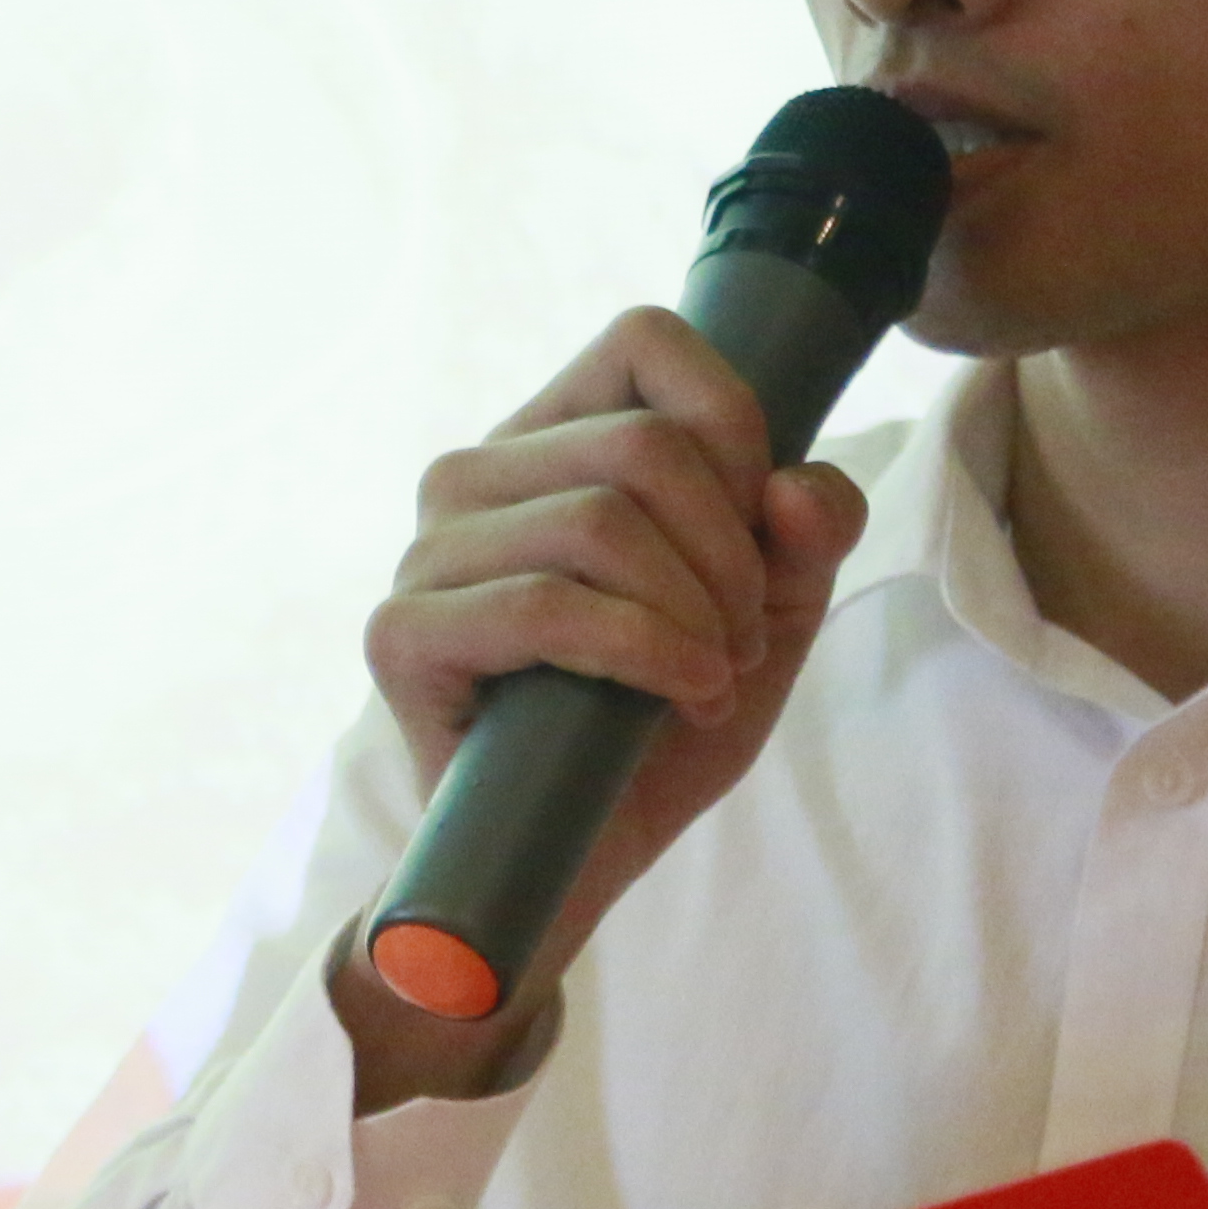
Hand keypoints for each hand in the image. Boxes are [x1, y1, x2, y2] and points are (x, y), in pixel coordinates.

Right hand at [337, 314, 869, 1103]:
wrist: (573, 868)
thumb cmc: (659, 728)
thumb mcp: (765, 618)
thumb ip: (804, 536)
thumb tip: (796, 488)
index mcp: (549, 439)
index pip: (645, 340)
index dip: (735, 423)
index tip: (760, 529)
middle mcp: (473, 475)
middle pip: (644, 443)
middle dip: (732, 553)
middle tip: (744, 640)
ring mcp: (427, 553)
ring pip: (599, 519)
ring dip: (695, 611)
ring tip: (713, 678)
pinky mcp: (403, 636)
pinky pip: (546, 604)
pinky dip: (645, 652)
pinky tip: (683, 698)